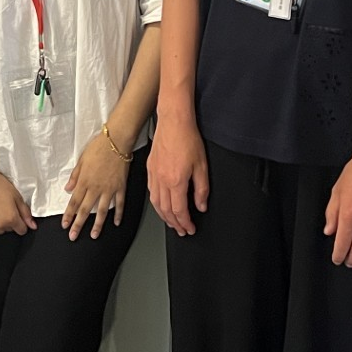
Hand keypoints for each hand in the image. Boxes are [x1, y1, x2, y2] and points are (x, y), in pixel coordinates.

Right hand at [0, 167, 33, 240]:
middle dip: (10, 221)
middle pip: (10, 230)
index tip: (17, 216)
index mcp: (12, 218)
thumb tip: (33, 226)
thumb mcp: (17, 196)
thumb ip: (26, 213)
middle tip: (5, 208)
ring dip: (0, 225)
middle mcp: (1, 224)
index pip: (22, 230)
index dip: (21, 223)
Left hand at [63, 133, 130, 239]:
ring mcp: (109, 189)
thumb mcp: (81, 160)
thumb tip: (68, 188)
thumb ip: (75, 176)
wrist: (116, 141)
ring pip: (102, 211)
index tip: (65, 224)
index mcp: (84, 181)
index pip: (74, 202)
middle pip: (85, 210)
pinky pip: (119, 203)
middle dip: (78, 224)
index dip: (68, 215)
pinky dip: (118, 214)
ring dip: (97, 225)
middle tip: (73, 236)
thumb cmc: (98, 148)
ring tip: (94, 235)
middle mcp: (95, 187)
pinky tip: (116, 223)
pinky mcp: (120, 187)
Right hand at [147, 113, 208, 236]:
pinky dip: (156, 204)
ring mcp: (154, 175)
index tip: (190, 229)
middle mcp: (162, 180)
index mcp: (176, 181)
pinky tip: (161, 205)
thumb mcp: (202, 166)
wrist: (173, 121)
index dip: (185, 223)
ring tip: (172, 222)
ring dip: (164, 216)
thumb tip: (201, 205)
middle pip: (166, 210)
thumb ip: (202, 189)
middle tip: (182, 230)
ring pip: (156, 203)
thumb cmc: (188, 139)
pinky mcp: (150, 169)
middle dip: (175, 224)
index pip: (179, 211)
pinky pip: (151, 192)